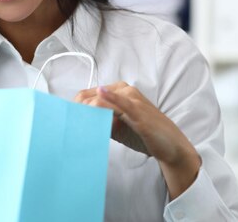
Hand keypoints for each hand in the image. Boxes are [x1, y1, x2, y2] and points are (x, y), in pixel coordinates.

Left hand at [73, 81, 200, 198]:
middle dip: (77, 110)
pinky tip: (96, 102)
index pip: (87, 94)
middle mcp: (125, 90)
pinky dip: (106, 102)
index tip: (67, 121)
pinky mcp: (138, 112)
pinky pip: (119, 104)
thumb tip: (79, 122)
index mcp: (119, 91)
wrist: (171, 146)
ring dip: (85, 113)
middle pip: (89, 95)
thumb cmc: (143, 134)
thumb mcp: (117, 125)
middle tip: (70, 126)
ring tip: (78, 127)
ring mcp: (132, 99)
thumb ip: (100, 120)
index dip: (74, 107)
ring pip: (100, 100)